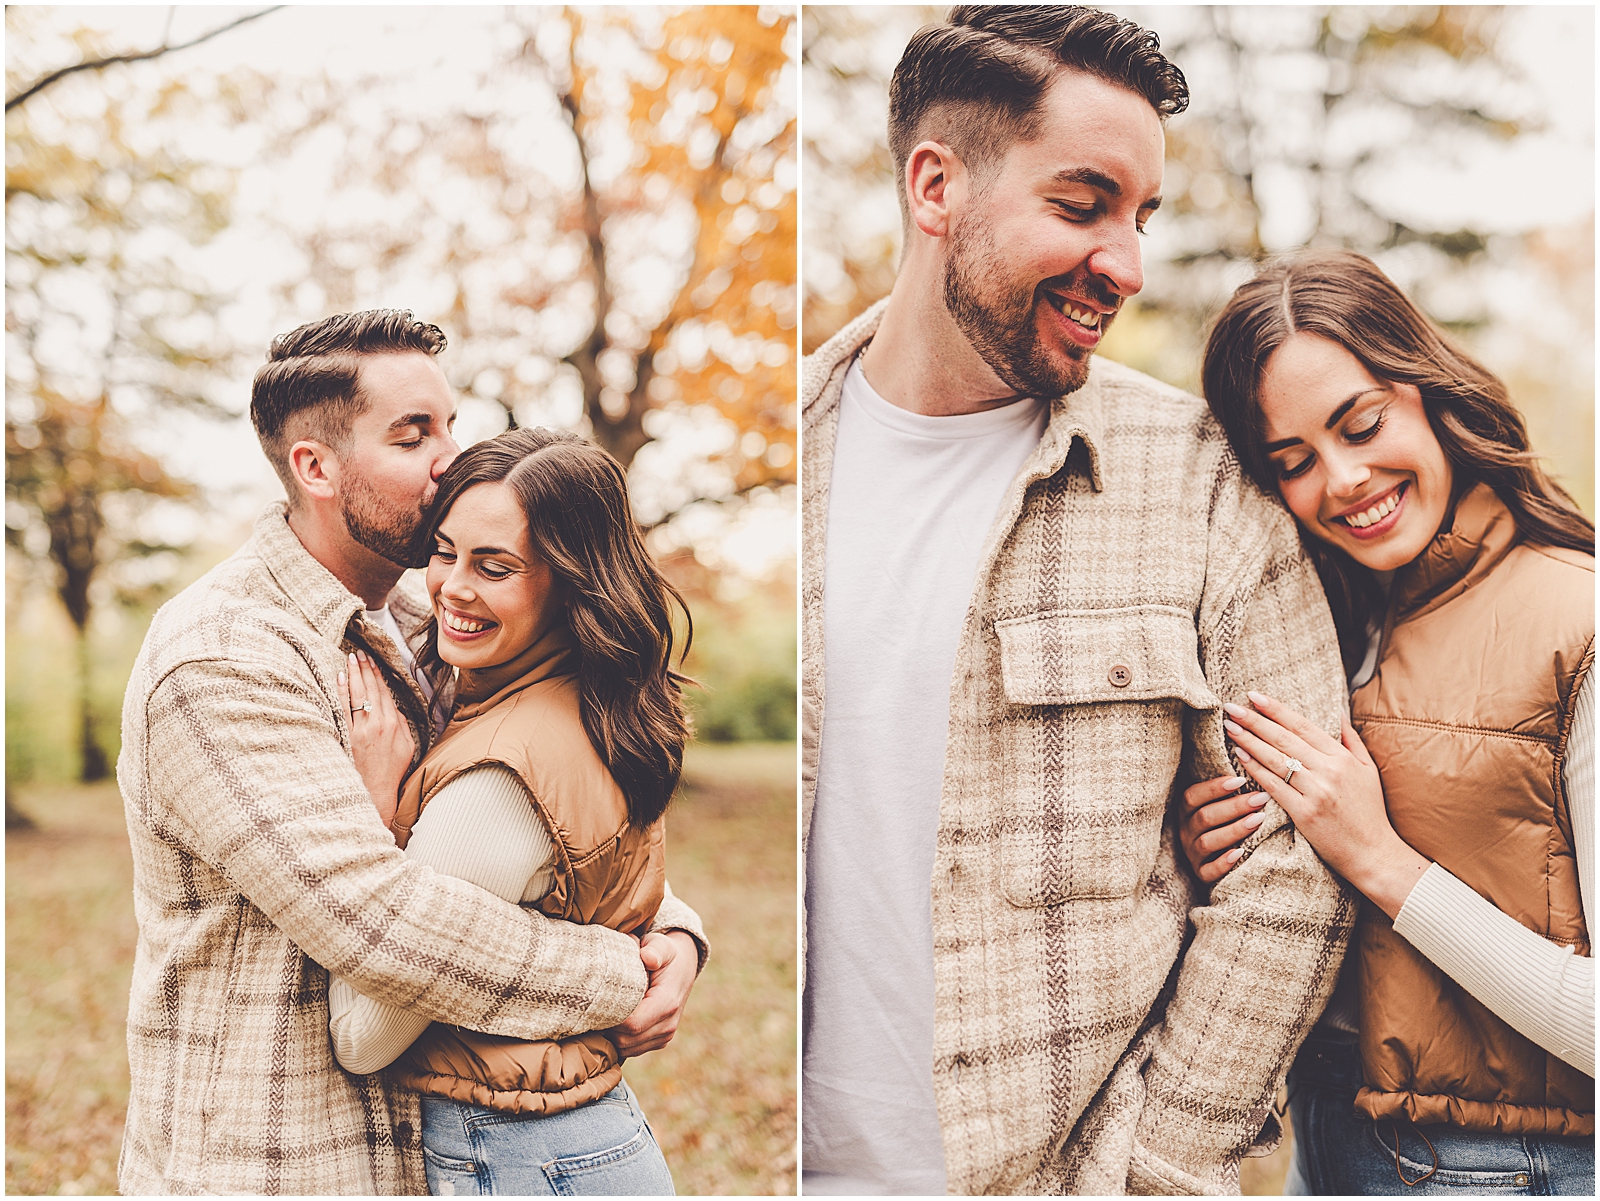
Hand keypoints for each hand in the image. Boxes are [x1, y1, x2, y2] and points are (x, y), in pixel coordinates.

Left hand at [337, 649, 413, 831]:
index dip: (378, 675)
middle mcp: (378, 723)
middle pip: (371, 689)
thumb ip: (402, 724)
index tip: (373, 661)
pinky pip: (344, 708)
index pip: (385, 692)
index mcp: (394, 724)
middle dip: (365, 669)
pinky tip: (339, 679)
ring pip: (357, 695)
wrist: (377, 790)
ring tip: (351, 659)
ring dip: (354, 675)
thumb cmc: (392, 770)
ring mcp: (362, 729)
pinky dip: (342, 692)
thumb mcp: (408, 746)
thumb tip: (394, 709)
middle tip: (361, 653)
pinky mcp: (348, 736)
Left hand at [605, 930, 698, 1059]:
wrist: (683, 966)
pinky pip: (631, 1049)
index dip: (610, 1019)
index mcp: (667, 1003)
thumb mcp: (661, 944)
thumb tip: (647, 958)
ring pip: (626, 1049)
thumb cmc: (666, 953)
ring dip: (611, 1036)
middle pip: (625, 1040)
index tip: (595, 1003)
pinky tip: (613, 1021)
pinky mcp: (660, 1041)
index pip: (632, 1025)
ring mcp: (665, 1036)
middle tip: (592, 1009)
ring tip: (602, 1014)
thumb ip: (654, 949)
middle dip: (606, 1028)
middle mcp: (668, 1025)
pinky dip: (619, 1039)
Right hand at [1178, 773, 1264, 883]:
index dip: (1214, 788)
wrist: (1219, 858)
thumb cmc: (1226, 821)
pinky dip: (1223, 862)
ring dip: (1233, 830)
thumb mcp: (1219, 803)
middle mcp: (1185, 831)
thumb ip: (1229, 788)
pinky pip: (1208, 871)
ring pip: (1207, 842)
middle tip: (1260, 798)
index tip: (1240, 780)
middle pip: (1204, 817)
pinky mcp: (1201, 874)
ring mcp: (1192, 853)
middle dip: (1234, 807)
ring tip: (1258, 820)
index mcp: (1186, 810)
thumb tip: (1247, 757)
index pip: (1192, 796)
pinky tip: (1240, 853)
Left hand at [1223, 691, 1428, 917]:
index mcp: (1342, 758)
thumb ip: (1351, 740)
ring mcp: (1316, 792)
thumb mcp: (1367, 770)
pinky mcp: (1304, 813)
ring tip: (1230, 727)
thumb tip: (1337, 712)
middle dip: (1254, 720)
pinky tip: (1239, 756)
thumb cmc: (1369, 812)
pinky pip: (1273, 786)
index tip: (1254, 696)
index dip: (1276, 709)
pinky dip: (1255, 769)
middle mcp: (1328, 771)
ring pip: (1275, 759)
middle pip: (1284, 738)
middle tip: (1232, 707)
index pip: (1302, 725)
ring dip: (1249, 741)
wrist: (1374, 853)